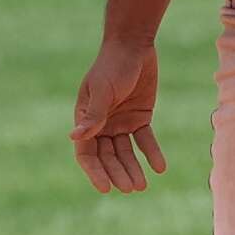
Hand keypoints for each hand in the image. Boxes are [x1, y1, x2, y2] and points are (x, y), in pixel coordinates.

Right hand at [71, 38, 167, 193]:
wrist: (134, 46)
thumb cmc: (112, 66)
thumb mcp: (103, 91)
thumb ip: (94, 115)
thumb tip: (74, 137)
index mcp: (86, 119)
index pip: (87, 153)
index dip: (95, 171)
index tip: (106, 188)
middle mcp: (102, 124)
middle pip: (108, 156)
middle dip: (118, 173)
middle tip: (131, 188)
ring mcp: (121, 122)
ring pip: (126, 152)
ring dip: (133, 168)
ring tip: (142, 186)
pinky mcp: (140, 117)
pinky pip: (145, 140)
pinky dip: (152, 153)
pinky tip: (160, 168)